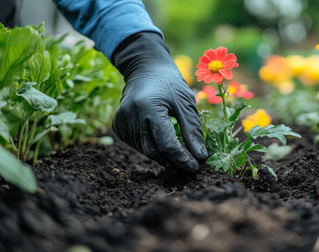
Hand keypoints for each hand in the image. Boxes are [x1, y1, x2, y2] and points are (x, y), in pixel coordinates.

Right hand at [112, 32, 207, 171]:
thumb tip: (200, 157)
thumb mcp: (186, 102)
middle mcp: (130, 117)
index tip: (196, 167)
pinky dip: (153, 148)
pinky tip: (163, 142)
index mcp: (148, 108)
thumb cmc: (169, 82)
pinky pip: (139, 145)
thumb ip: (193, 130)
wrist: (145, 68)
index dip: (183, 159)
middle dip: (174, 162)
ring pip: (146, 151)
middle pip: (154, 152)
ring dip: (164, 156)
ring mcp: (121, 122)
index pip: (167, 144)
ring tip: (180, 154)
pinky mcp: (118, 126)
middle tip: (190, 166)